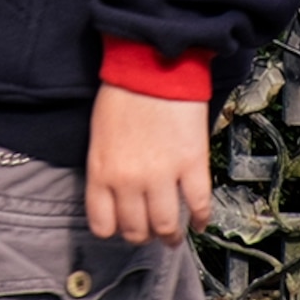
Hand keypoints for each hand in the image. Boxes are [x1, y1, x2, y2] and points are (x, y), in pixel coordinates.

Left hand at [83, 84, 211, 243]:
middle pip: (135, 230)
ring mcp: (161, 175)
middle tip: (150, 232)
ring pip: (165, 225)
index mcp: (101, 172)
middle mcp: (128, 181)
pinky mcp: (191, 165)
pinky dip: (200, 219)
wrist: (152, 64)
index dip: (114, 230)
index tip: (122, 228)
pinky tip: (199, 222)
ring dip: (170, 235)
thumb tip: (116, 194)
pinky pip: (198, 205)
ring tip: (174, 236)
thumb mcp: (99, 135)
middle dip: (143, 235)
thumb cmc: (124, 92)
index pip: (103, 224)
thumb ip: (105, 168)